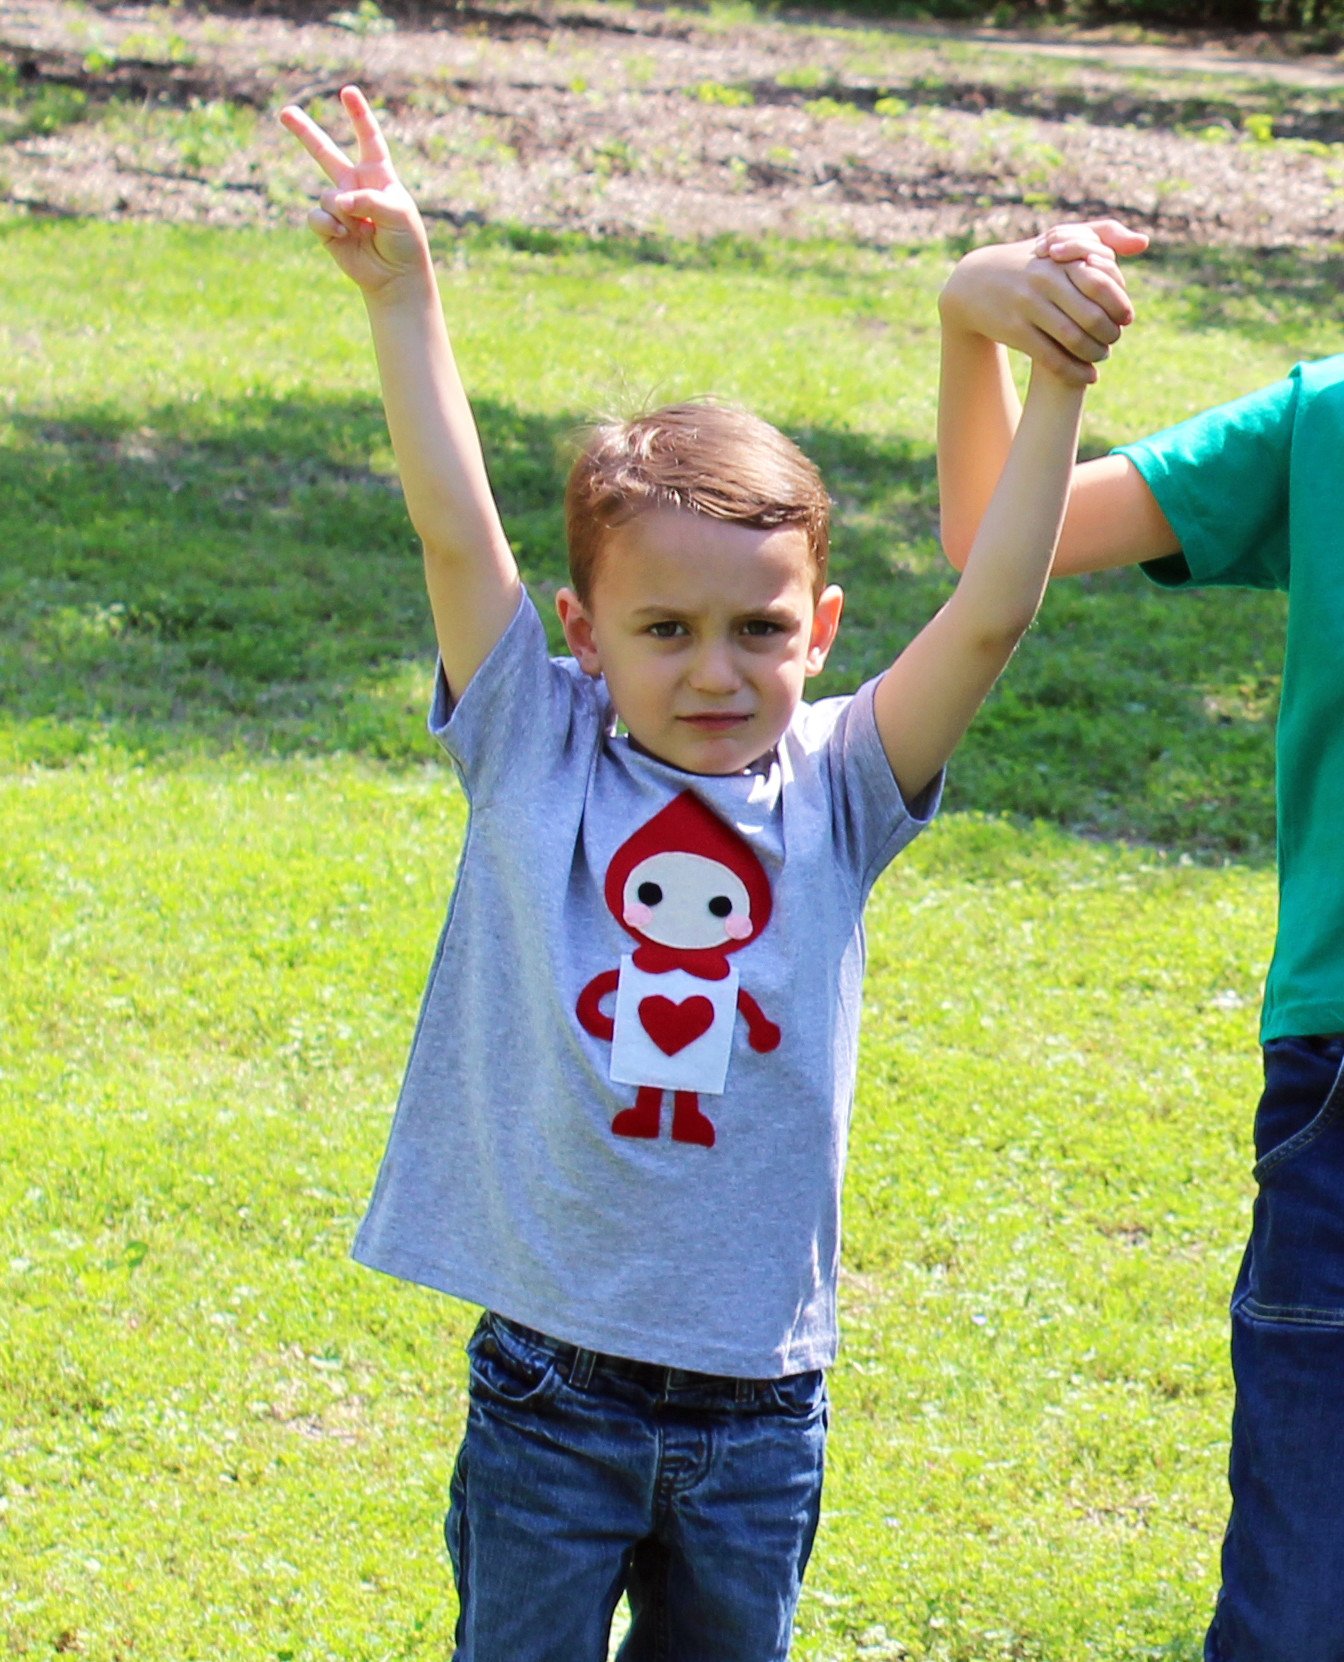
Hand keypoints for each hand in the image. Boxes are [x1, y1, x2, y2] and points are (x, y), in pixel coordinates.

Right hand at [279, 84, 429, 293]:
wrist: (395, 277)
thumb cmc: (404, 242)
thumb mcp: (398, 214)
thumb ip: (368, 200)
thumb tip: (338, 202)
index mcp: (378, 175)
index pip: (369, 139)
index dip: (359, 115)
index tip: (348, 92)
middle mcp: (355, 185)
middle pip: (325, 153)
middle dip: (305, 132)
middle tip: (285, 112)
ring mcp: (339, 206)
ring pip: (327, 196)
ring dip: (342, 213)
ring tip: (360, 230)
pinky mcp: (327, 227)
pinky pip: (316, 216)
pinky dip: (329, 226)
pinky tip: (343, 236)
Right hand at [940, 218, 1148, 386]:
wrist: (975, 283)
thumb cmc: (1031, 259)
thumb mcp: (1063, 237)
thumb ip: (1105, 235)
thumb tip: (1143, 244)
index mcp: (1061, 259)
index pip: (1102, 283)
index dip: (1120, 305)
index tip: (1126, 318)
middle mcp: (1044, 281)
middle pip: (1091, 315)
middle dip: (1110, 334)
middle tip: (1114, 341)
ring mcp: (1027, 307)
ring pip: (1072, 338)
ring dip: (1094, 354)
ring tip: (1101, 357)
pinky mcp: (1014, 331)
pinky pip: (1050, 356)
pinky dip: (1073, 371)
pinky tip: (1087, 376)